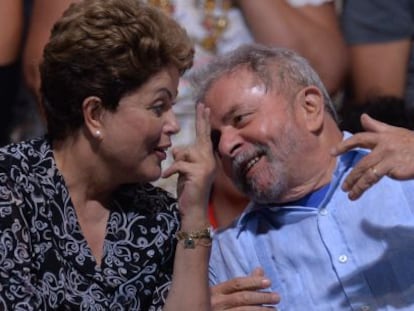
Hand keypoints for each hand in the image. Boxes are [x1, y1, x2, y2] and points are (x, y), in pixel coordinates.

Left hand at [163, 103, 215, 222]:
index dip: (204, 122)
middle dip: (202, 120)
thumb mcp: (185, 170)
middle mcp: (209, 159)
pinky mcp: (198, 173)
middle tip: (202, 104)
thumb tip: (176, 149)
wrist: (193, 209)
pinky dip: (170, 170)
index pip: (205, 136)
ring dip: (176, 162)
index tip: (204, 107)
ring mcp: (205, 166)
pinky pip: (179, 164)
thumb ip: (184, 157)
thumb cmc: (189, 189)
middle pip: (202, 136)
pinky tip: (166, 176)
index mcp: (206, 158)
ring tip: (174, 173)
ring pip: (185, 152)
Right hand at [211, 268, 280, 309]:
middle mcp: (215, 303)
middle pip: (242, 297)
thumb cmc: (215, 305)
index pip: (236, 283)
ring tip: (274, 310)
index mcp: (215, 291)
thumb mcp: (223, 293)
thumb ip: (242, 283)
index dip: (253, 281)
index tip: (269, 282)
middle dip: (262, 297)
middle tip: (277, 297)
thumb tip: (259, 269)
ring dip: (262, 310)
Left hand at [331, 113, 413, 199]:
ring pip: (367, 173)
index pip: (359, 138)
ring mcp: (390, 157)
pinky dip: (366, 185)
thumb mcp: (394, 132)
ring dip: (356, 185)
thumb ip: (377, 126)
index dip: (344, 145)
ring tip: (350, 194)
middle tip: (342, 186)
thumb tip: (363, 117)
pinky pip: (377, 178)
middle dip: (351, 175)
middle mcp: (384, 145)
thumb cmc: (412, 143)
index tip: (332, 152)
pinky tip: (361, 191)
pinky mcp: (395, 169)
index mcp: (382, 135)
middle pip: (361, 162)